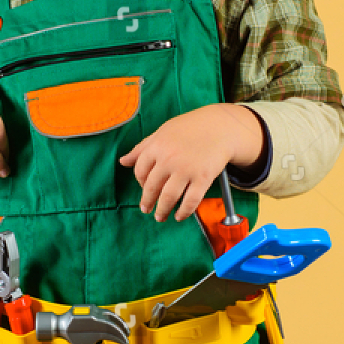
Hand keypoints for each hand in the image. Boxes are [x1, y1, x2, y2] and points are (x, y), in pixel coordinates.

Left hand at [118, 104, 263, 221]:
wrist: (220, 126)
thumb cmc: (189, 129)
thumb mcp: (163, 133)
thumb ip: (142, 148)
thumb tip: (123, 161)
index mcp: (157, 146)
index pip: (140, 171)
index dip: (140, 184)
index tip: (144, 190)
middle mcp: (169, 158)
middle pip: (151, 187)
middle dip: (147, 202)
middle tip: (146, 210)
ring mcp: (186, 169)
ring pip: (168, 197)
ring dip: (162, 211)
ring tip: (160, 217)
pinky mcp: (203, 177)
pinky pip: (190, 201)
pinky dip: (184, 212)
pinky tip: (179, 216)